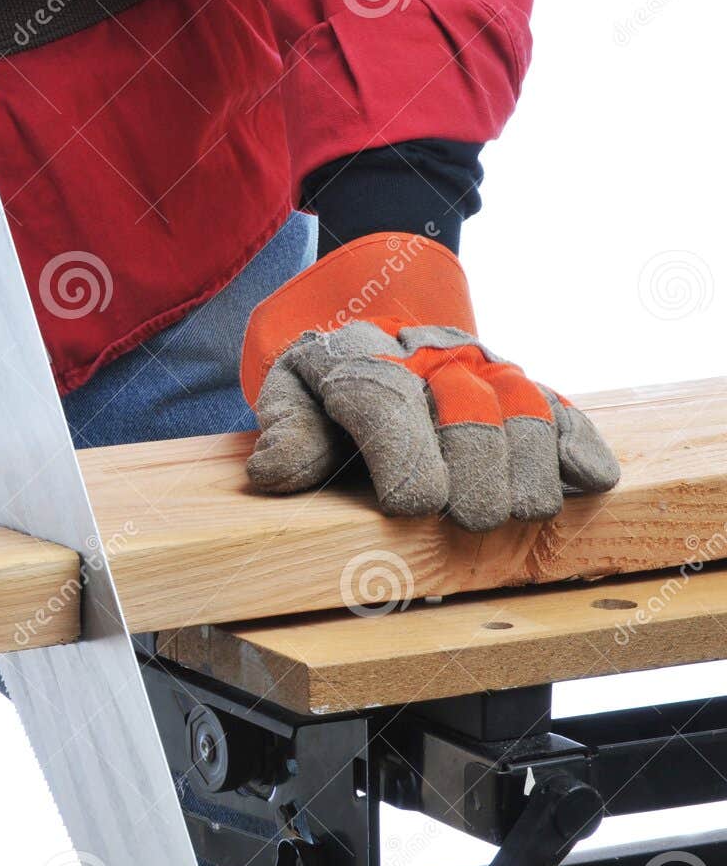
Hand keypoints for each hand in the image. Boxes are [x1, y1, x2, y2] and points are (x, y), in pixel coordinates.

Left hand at [240, 232, 619, 531]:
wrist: (359, 346)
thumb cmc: (320, 394)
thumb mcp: (287, 404)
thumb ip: (287, 435)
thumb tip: (274, 470)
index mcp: (356, 355)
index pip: (384, 397)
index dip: (403, 452)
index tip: (413, 505)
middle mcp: (423, 351)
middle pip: (463, 401)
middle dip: (473, 464)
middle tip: (475, 519)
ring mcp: (477, 362)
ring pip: (518, 402)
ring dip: (528, 461)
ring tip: (524, 511)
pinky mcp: (514, 382)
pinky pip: (556, 405)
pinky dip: (577, 441)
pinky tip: (591, 478)